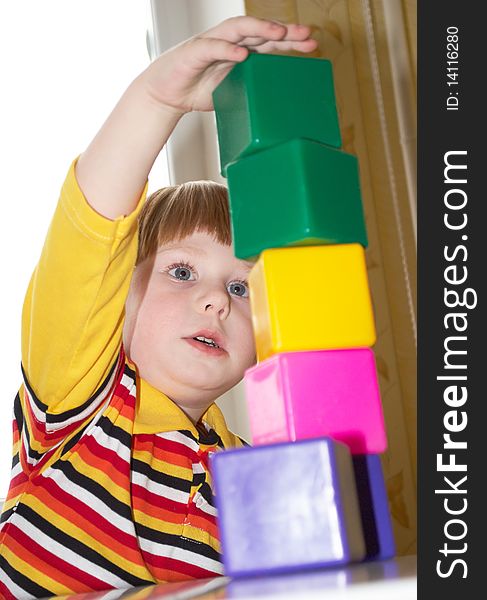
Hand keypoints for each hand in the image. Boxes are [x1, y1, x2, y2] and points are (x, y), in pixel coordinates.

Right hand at [139, 16, 317, 114]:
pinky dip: (226, 49)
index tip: (312, 46)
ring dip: (259, 29)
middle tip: (305, 35)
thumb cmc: (198, 91)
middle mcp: (228, 43)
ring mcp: (211, 44)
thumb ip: (249, 91)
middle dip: (283, 31)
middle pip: (259, 31)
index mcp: (239, 52)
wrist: (165, 95)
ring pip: (238, 30)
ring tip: (278, 32)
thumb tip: (276, 108)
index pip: (268, 42)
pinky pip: (212, 47)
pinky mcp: (193, 52)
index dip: (290, 42)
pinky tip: (242, 53)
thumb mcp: (231, 93)